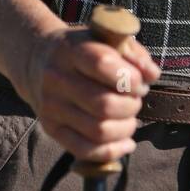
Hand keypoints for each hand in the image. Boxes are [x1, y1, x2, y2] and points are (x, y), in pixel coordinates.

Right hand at [18, 25, 161, 162]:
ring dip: (125, 128)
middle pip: (104, 105)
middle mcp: (56, 79)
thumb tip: (151, 75)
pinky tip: (126, 142)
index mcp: (71, 50)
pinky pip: (85, 150)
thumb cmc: (83, 50)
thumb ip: (133, 54)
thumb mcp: (106, 39)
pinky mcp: (50, 128)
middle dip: (131, 106)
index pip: (102, 64)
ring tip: (129, 118)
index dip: (130, 78)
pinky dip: (112, 151)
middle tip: (135, 100)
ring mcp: (51, 107)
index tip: (139, 82)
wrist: (38, 61)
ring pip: (99, 131)